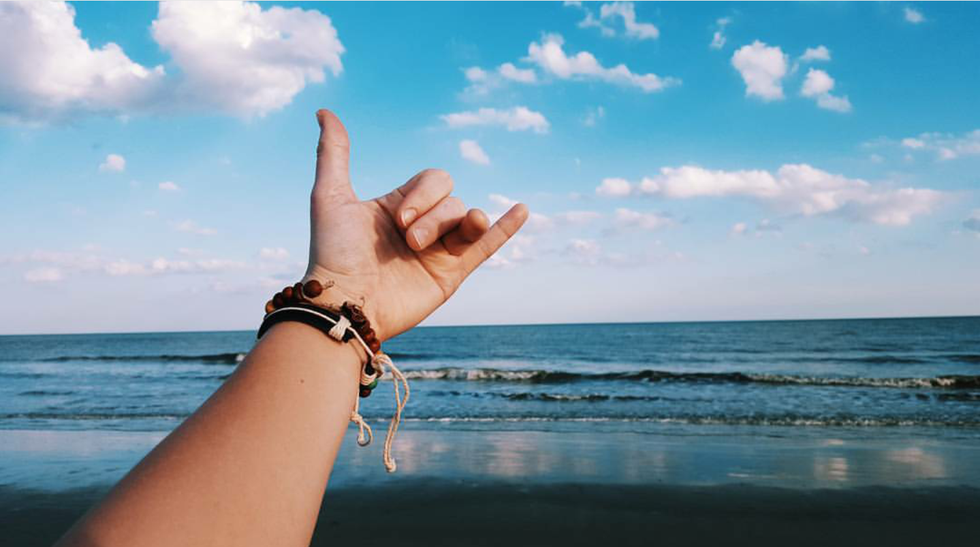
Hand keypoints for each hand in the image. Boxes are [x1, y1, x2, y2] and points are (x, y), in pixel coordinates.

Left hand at [303, 109, 527, 340]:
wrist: (344, 303)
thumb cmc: (333, 253)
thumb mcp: (330, 196)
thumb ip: (334, 154)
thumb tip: (325, 112)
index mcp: (400, 208)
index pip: (434, 181)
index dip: (423, 193)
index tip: (397, 220)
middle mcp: (423, 227)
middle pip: (452, 201)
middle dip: (434, 216)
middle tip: (408, 240)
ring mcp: (439, 252)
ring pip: (468, 219)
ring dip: (458, 225)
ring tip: (431, 245)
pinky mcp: (451, 275)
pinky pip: (487, 246)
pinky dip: (506, 228)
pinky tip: (522, 209)